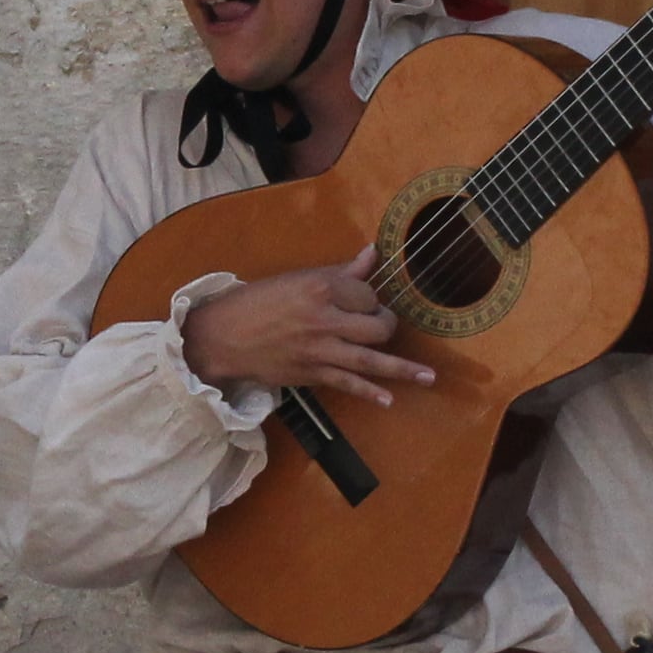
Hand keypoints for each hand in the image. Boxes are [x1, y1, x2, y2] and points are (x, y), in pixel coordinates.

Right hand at [180, 260, 434, 407]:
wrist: (222, 337)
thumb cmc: (257, 302)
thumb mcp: (297, 279)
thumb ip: (341, 272)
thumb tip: (373, 253)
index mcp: (320, 287)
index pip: (367, 294)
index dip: (369, 299)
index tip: (361, 301)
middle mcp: (324, 318)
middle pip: (376, 326)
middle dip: (386, 326)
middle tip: (382, 326)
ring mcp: (320, 350)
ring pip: (370, 359)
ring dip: (403, 370)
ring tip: (429, 378)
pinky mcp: (312, 374)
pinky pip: (348, 384)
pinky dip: (370, 392)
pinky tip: (389, 400)